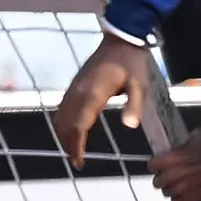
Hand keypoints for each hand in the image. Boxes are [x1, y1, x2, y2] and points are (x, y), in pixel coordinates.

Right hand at [48, 29, 152, 161]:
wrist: (120, 38)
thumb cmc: (131, 63)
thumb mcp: (139, 84)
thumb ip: (134, 105)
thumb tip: (129, 126)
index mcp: (93, 94)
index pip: (79, 126)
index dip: (76, 146)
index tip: (79, 162)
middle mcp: (78, 92)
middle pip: (66, 124)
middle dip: (68, 144)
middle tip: (77, 162)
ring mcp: (74, 88)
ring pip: (61, 116)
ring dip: (63, 134)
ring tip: (73, 150)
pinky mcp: (74, 85)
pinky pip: (62, 108)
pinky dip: (63, 122)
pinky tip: (71, 130)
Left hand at [147, 129, 200, 200]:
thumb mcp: (195, 136)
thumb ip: (181, 145)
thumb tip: (176, 149)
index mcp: (175, 157)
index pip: (152, 165)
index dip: (154, 165)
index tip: (156, 165)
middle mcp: (179, 173)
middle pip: (158, 182)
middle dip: (160, 179)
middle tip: (163, 177)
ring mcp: (188, 185)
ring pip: (168, 193)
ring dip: (168, 190)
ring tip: (172, 186)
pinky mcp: (198, 194)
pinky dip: (177, 199)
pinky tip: (180, 195)